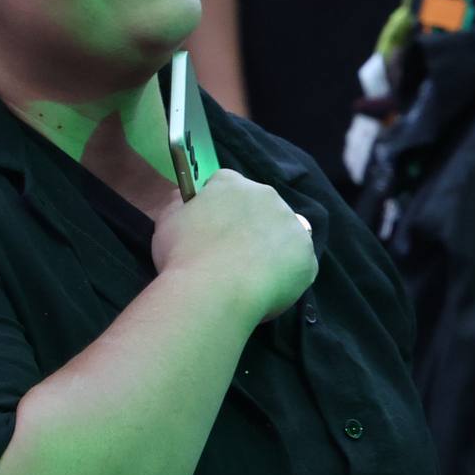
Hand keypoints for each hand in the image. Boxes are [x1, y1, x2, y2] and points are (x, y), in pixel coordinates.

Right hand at [148, 168, 315, 321]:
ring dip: (270, 248)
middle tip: (229, 255)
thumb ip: (178, 204)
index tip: (210, 230)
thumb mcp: (166, 222)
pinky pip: (297, 265)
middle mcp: (266, 195)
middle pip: (260, 207)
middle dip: (248, 226)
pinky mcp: (307, 257)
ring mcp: (291, 225)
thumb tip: (185, 198)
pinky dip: (285, 276)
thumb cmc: (183, 255)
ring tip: (248, 276)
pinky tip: (264, 289)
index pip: (226, 186)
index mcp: (231, 183)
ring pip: (282, 235)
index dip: (217, 208)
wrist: (214, 292)